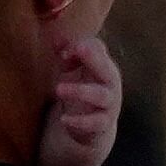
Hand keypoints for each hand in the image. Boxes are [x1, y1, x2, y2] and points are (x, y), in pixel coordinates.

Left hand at [36, 34, 123, 165]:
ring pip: (101, 96)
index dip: (81, 46)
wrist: (90, 129)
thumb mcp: (72, 71)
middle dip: (94, 58)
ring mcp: (108, 106)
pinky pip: (95, 123)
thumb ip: (66, 54)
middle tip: (78, 49)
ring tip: (59, 89)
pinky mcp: (101, 126)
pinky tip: (64, 120)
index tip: (62, 52)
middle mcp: (109, 84)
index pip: (97, 49)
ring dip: (82, 91)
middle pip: (107, 69)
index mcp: (102, 67)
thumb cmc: (81, 91)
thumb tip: (55, 36)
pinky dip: (80, 122)